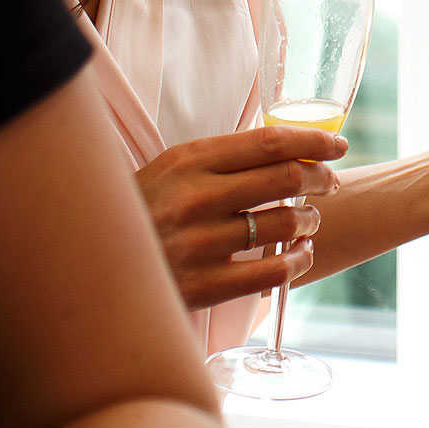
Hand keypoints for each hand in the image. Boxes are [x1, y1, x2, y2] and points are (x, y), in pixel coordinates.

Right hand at [134, 125, 345, 310]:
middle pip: (286, 178)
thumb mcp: (172, 170)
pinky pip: (272, 271)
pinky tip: (300, 255)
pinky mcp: (202, 286)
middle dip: (321, 178)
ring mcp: (199, 244)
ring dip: (309, 220)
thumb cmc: (143, 210)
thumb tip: (287, 149)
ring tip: (309, 221)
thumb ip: (222, 160)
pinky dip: (297, 261)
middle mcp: (195, 198)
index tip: (337, 144)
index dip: (313, 141)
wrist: (91, 266)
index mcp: (189, 161)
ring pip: (284, 223)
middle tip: (330, 183)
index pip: (269, 142)